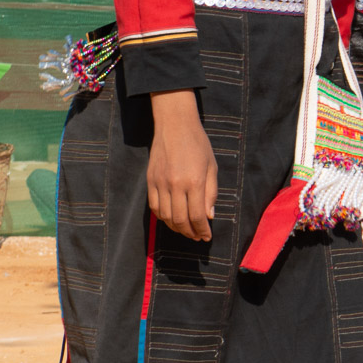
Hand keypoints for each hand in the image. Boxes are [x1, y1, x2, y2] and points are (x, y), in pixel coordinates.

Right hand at [146, 89, 217, 241]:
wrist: (175, 125)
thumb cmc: (198, 144)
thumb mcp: (212, 166)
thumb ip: (211, 193)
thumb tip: (209, 216)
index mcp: (194, 182)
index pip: (198, 216)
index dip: (202, 230)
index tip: (207, 236)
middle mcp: (175, 185)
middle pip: (180, 220)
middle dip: (190, 232)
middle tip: (197, 236)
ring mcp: (160, 184)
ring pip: (165, 217)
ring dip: (176, 228)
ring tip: (186, 230)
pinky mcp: (150, 181)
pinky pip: (154, 207)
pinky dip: (162, 217)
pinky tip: (171, 219)